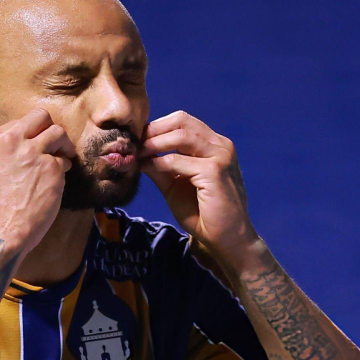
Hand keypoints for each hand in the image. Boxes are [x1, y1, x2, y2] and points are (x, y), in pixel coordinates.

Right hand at [0, 108, 75, 251]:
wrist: (3, 230)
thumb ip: (5, 149)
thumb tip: (27, 138)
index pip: (19, 122)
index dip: (29, 134)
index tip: (31, 147)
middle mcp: (11, 140)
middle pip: (40, 116)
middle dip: (49, 128)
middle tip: (53, 143)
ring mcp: (33, 152)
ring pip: (58, 132)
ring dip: (62, 145)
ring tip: (61, 158)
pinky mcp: (52, 166)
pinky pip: (64, 159)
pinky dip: (63, 169)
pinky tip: (55, 182)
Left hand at [139, 111, 259, 267]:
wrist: (226, 238)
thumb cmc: (203, 214)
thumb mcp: (175, 185)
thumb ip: (160, 168)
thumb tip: (138, 153)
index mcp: (214, 145)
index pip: (182, 122)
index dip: (156, 127)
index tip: (136, 140)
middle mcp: (220, 145)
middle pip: (181, 121)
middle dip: (153, 130)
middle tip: (133, 144)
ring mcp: (220, 156)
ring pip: (180, 135)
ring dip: (154, 143)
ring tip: (137, 153)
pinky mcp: (215, 171)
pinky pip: (178, 160)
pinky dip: (159, 162)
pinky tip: (146, 168)